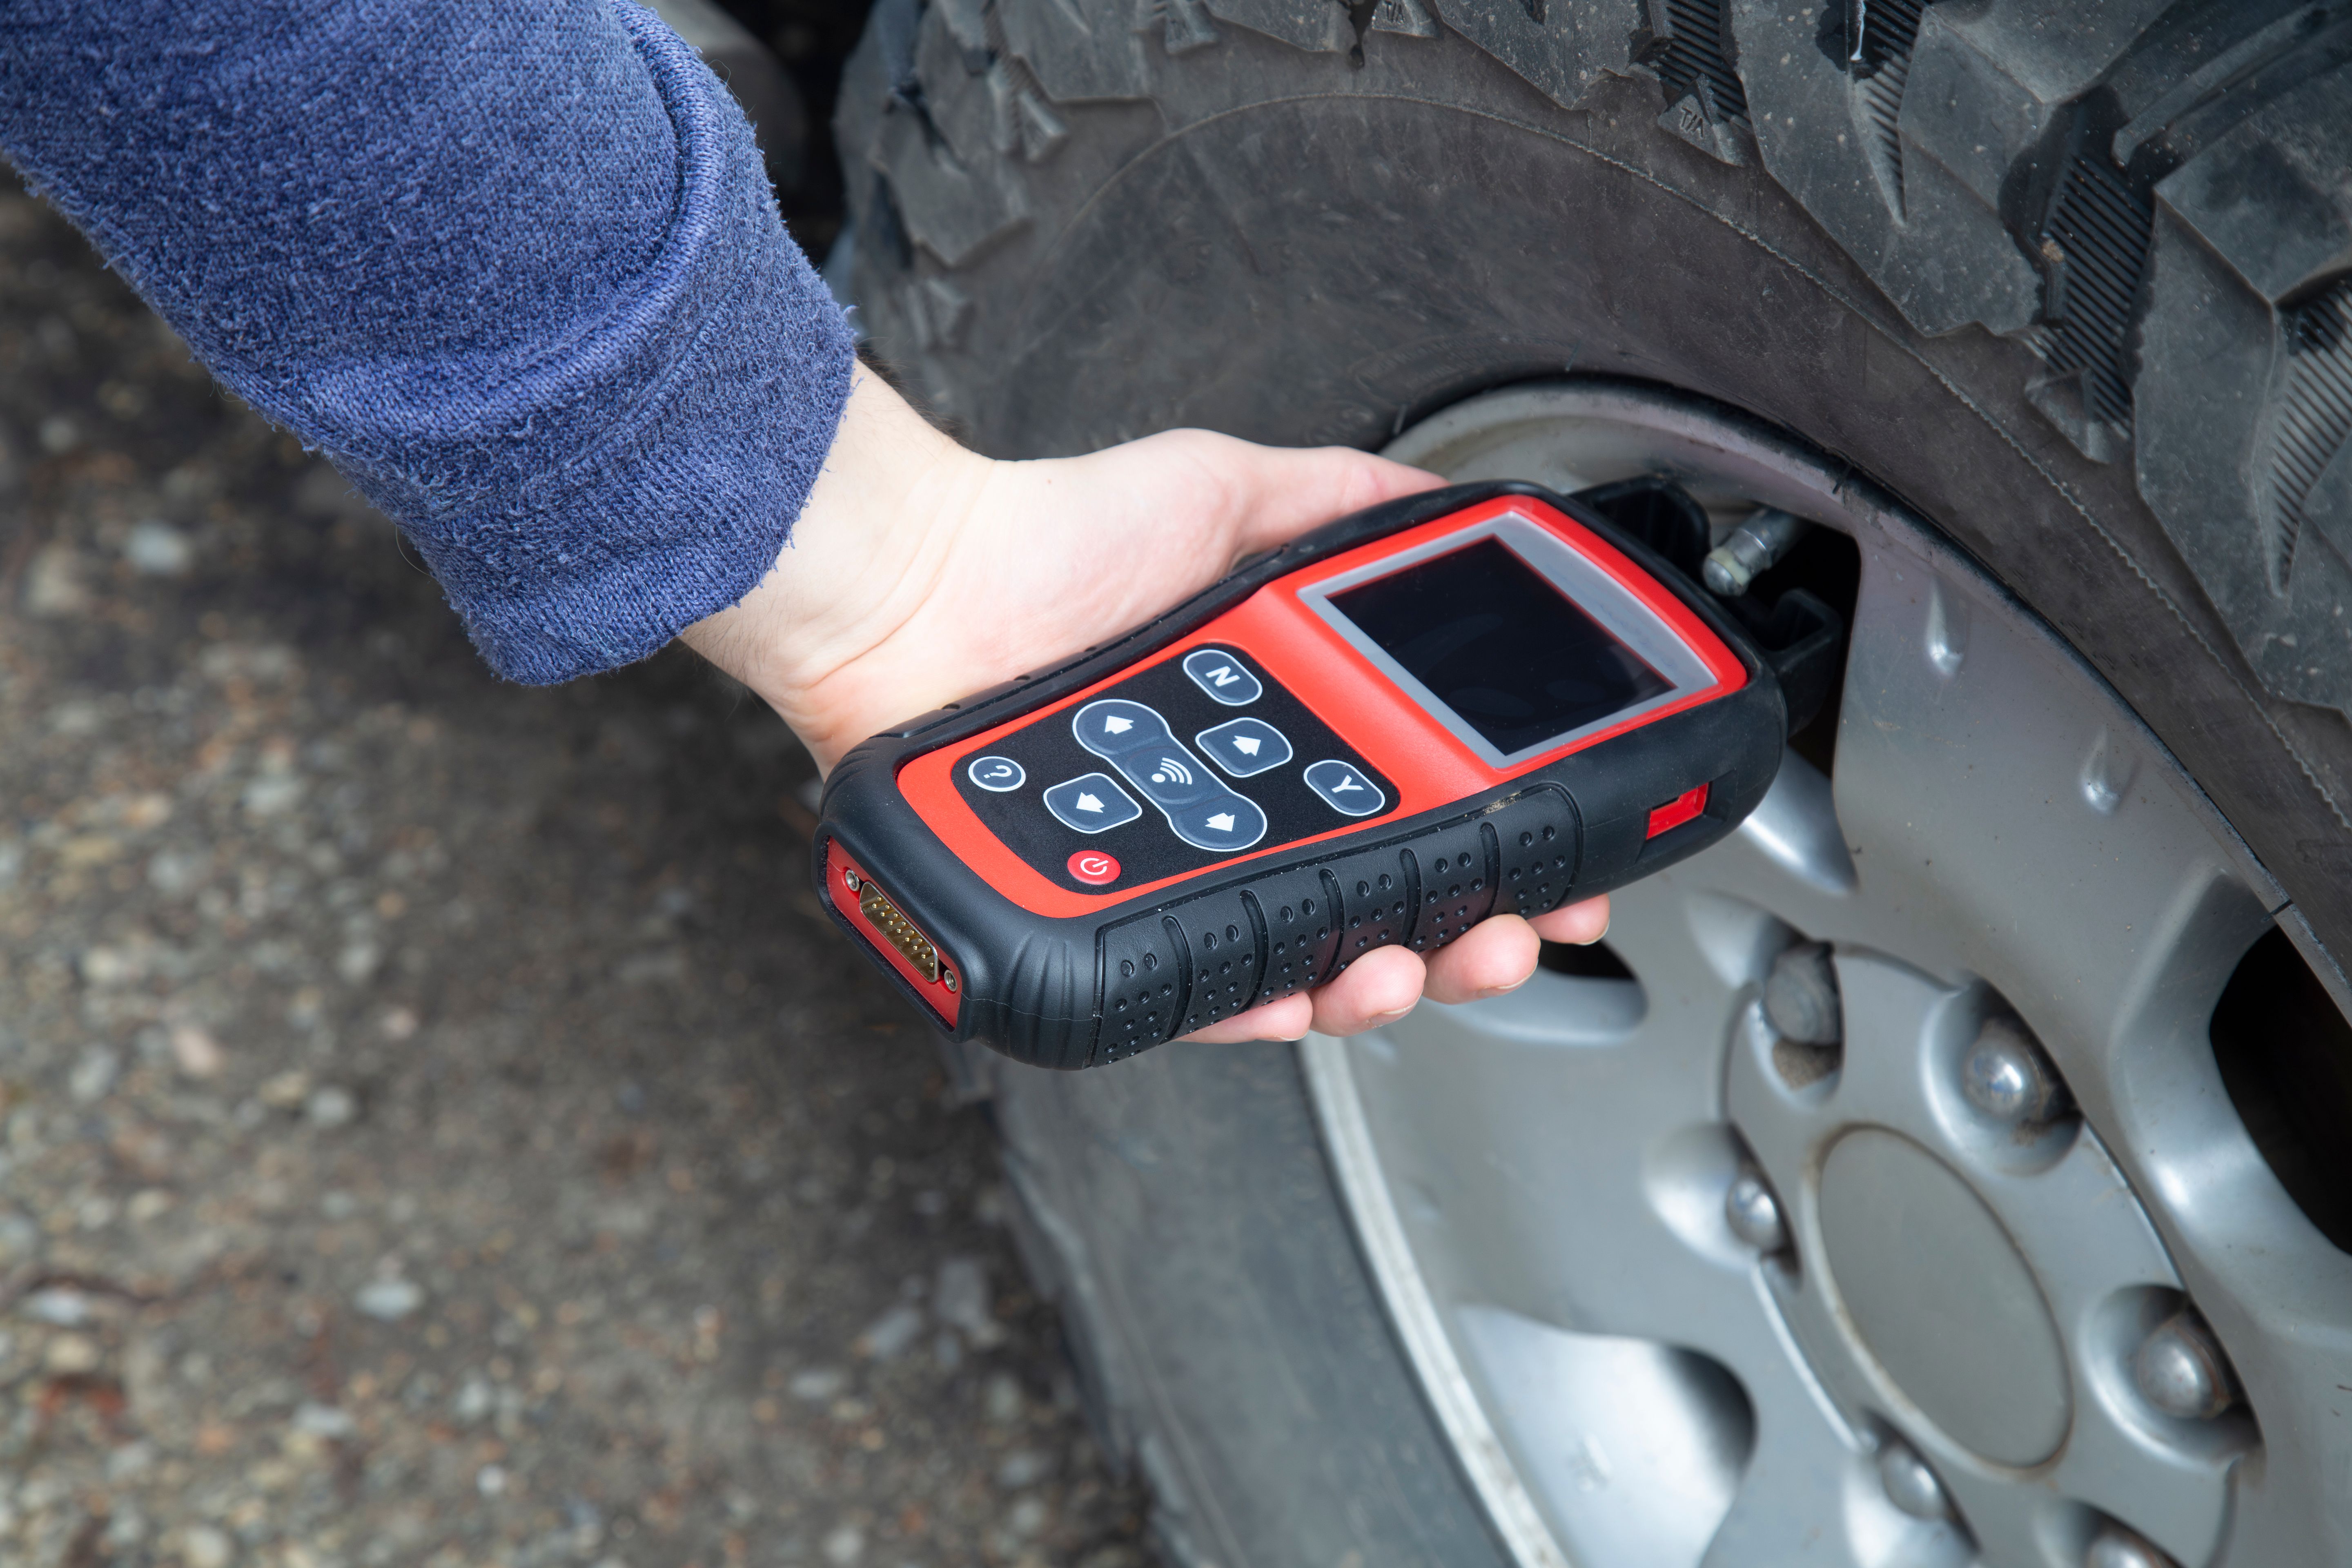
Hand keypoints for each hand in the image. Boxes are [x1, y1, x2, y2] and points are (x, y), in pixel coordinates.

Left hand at [683, 367, 1610, 1040]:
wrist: (920, 587)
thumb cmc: (1045, 536)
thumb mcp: (1219, 490)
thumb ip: (1334, 499)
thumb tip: (1437, 499)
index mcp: (1286, 726)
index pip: (1419, 803)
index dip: (1498, 842)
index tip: (1559, 861)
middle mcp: (1241, 807)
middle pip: (1383, 902)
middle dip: (1470, 934)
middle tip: (1514, 929)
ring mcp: (1176, 865)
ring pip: (1303, 958)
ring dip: (1382, 979)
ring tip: (1416, 962)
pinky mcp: (1104, 911)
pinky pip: (1190, 987)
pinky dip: (1251, 1001)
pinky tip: (1300, 992)